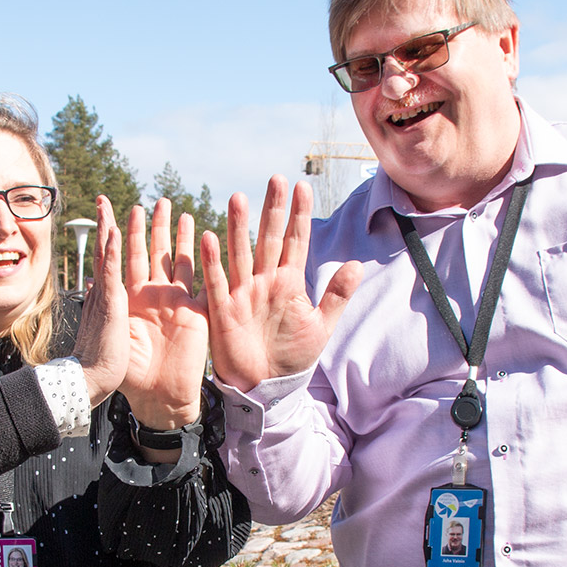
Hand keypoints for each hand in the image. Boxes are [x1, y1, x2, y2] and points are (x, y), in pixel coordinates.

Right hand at [70, 204, 126, 407]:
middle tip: (103, 200)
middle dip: (105, 224)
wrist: (92, 380)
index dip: (108, 240)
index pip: (107, 263)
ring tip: (108, 203)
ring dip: (109, 227)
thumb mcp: (107, 329)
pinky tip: (113, 231)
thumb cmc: (103, 362)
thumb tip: (93, 293)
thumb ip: (103, 309)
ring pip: (106, 254)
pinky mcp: (109, 304)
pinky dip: (111, 251)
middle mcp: (104, 292)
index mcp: (107, 299)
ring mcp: (105, 296)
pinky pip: (111, 272)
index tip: (109, 220)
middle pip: (104, 251)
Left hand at [122, 198, 208, 427]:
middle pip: (157, 251)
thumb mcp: (114, 327)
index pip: (128, 254)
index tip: (127, 206)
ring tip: (185, 214)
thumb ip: (110, 296)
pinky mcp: (197, 315)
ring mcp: (177, 303)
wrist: (153, 395)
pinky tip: (215, 245)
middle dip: (158, 226)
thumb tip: (95, 271)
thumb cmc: (127, 369)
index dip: (127, 230)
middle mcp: (154, 294)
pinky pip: (207, 285)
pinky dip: (212, 266)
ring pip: (182, 262)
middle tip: (159, 200)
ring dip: (184, 239)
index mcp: (132, 295)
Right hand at [200, 175, 360, 392]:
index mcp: (289, 282)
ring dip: (239, 227)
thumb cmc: (293, 357)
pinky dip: (213, 262)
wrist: (267, 387)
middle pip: (269, 238)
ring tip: (239, 197)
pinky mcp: (224, 311)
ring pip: (241, 253)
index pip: (296, 241)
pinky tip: (209, 237)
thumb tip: (357, 264)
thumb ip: (337, 295)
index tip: (303, 186)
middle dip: (272, 210)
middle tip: (276, 179)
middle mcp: (264, 281)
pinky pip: (217, 283)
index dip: (299, 215)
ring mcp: (243, 294)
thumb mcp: (321, 326)